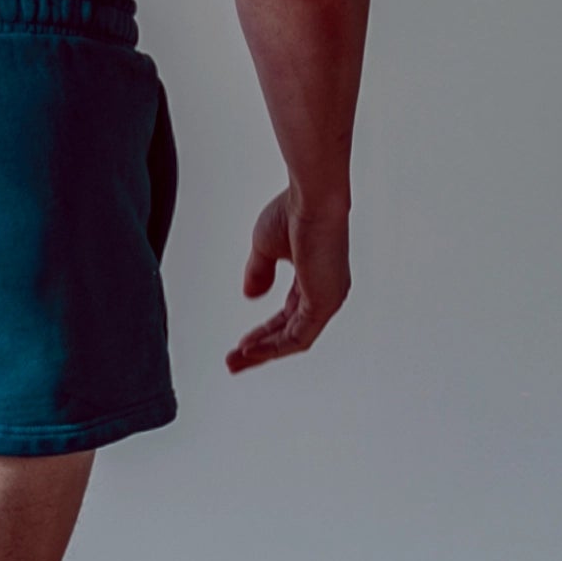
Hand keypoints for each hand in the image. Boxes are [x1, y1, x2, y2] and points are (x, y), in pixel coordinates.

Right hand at [228, 189, 349, 370]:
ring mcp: (327, 299)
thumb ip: (259, 272)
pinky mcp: (324, 303)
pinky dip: (273, 346)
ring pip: (293, 340)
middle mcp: (325, 291)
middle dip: (260, 348)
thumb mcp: (266, 246)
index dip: (263, 332)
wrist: (311, 198)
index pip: (288, 316)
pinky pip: (298, 337)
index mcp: (315, 278)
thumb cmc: (294, 210)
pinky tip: (249, 350)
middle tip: (234, 362)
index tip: (241, 344)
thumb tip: (250, 295)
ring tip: (236, 361)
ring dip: (263, 352)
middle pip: (290, 333)